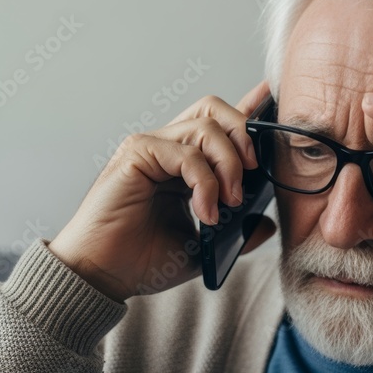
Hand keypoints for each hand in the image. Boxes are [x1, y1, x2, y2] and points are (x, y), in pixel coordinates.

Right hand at [48, 84, 276, 301]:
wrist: (102, 275)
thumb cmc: (138, 261)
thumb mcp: (201, 248)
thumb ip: (234, 233)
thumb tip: (267, 224)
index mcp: (180, 165)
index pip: (218, 126)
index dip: (247, 109)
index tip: (271, 97)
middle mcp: (166, 150)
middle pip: (214, 110)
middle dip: (243, 134)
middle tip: (252, 174)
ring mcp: (150, 148)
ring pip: (206, 128)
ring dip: (229, 165)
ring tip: (228, 205)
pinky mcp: (137, 154)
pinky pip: (186, 153)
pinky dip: (205, 182)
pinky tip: (205, 212)